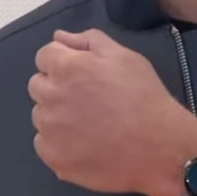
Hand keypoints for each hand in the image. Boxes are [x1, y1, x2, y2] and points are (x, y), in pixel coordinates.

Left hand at [29, 28, 196, 195]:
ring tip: (90, 124)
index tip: (83, 74)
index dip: (64, 62)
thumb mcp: (125, 57)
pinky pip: (45, 144)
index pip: (44, 56)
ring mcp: (50, 130)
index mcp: (67, 68)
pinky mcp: (54, 158)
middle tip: (87, 99)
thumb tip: (59, 37)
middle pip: (37, 86)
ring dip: (57, 116)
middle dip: (56, 87)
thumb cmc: (144, 97)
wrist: (158, 147)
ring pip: (41, 116)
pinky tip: (85, 144)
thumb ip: (88, 41)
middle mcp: (51, 97)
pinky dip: (59, 143)